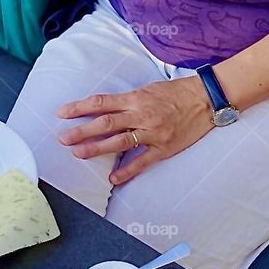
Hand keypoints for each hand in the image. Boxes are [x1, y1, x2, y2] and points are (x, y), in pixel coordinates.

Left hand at [55, 76, 214, 184]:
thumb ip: (128, 100)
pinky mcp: (164, 147)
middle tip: (63, 138)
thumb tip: (105, 108)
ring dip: (97, 149)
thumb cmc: (177, 92)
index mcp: (136, 98)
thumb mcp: (149, 89)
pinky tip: (113, 179)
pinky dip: (127, 171)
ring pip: (120, 142)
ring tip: (79, 154)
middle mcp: (142, 115)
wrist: (206, 98)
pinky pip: (143, 161)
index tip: (62, 113)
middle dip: (82, 131)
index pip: (102, 102)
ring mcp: (153, 132)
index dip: (80, 107)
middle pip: (106, 123)